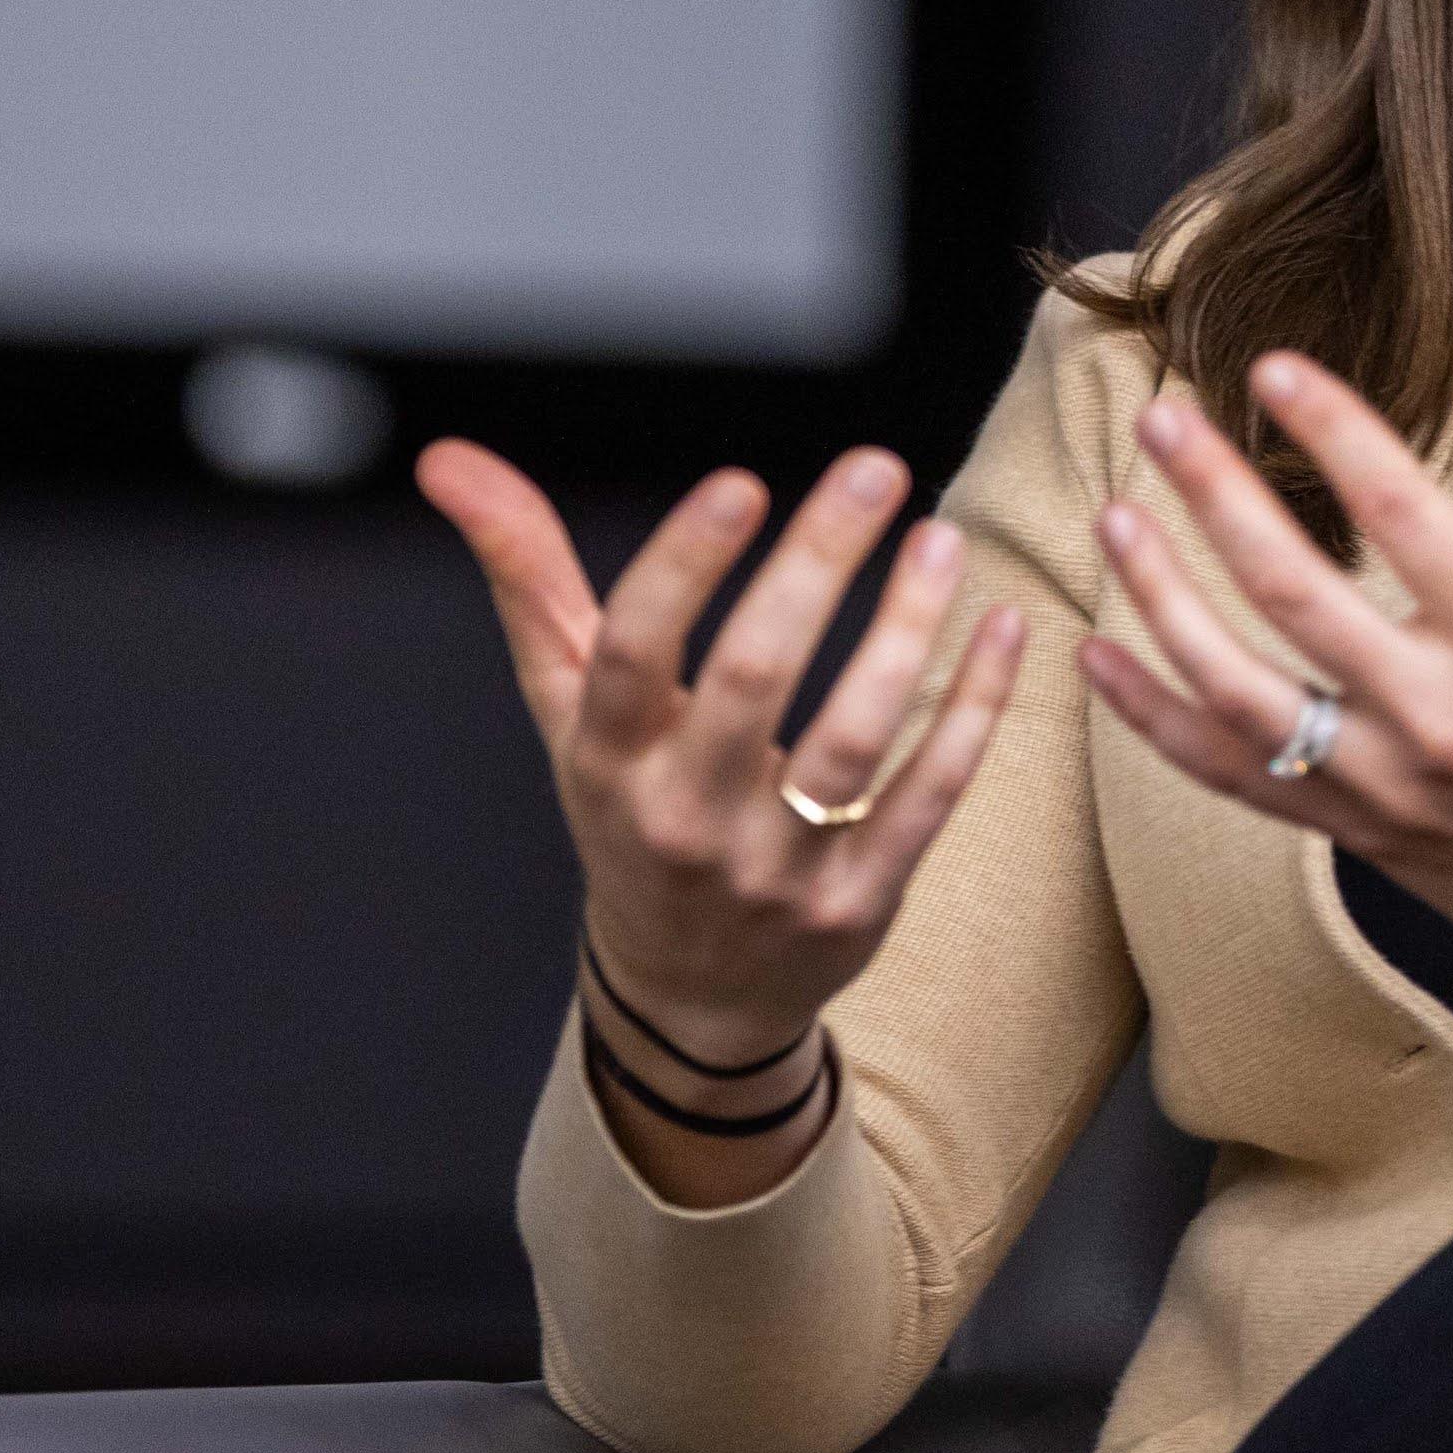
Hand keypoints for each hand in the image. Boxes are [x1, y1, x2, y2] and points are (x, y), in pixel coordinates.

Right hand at [418, 439, 1024, 1129]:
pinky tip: (1005, 629)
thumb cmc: (629, 811)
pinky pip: (930, 795)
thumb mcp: (568, 707)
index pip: (632, 653)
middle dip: (816, 566)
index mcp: (608, 761)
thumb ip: (526, 574)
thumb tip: (447, 459)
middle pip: (753, 679)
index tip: (741, 484)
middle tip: (875, 467)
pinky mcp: (859, 901)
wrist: (687, 994)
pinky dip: (974, 710)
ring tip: (940, 539)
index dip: (682, 566)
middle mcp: (685, 818)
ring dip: (906, 631)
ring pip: (854, 739)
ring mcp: (776, 868)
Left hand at [1077, 348, 1452, 1000]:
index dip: (1332, 428)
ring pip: (1238, 692)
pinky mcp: (1361, 833)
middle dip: (1214, 496)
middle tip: (1160, 418)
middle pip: (1292, 593)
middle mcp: (1440, 719)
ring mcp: (1389, 785)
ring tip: (1114, 518)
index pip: (1402, 513)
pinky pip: (1232, 777)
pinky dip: (1153, 721)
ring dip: (1161, 602)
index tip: (1272, 367)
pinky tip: (1097, 659)